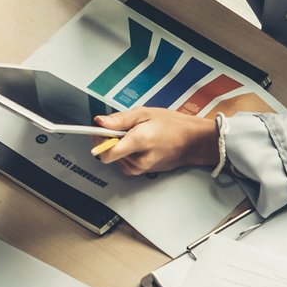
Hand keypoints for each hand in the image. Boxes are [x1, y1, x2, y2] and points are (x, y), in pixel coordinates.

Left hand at [91, 108, 217, 175]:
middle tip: (123, 128)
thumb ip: (120, 119)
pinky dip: (126, 153)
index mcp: (139, 141)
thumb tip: (100, 122)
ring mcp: (141, 168)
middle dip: (109, 139)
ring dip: (119, 146)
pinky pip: (124, 162)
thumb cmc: (172, 126)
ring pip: (115, 158)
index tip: (94, 133)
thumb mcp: (145, 114)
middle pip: (109, 153)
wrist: (192, 142)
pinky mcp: (142, 172)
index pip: (108, 152)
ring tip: (135, 135)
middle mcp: (139, 159)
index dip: (97, 141)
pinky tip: (138, 144)